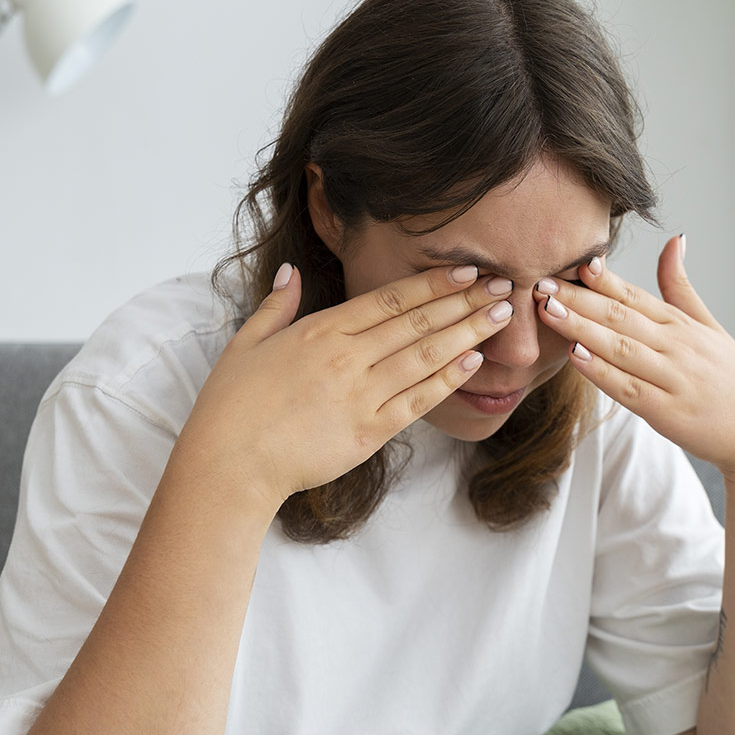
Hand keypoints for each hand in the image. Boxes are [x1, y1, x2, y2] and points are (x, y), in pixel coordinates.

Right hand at [170, 262, 515, 505]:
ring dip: (469, 332)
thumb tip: (291, 272)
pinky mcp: (368, 432)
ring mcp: (361, 395)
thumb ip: (276, 306)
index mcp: (321, 329)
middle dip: (466, 300)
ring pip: (426, 356)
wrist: (229, 464)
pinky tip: (473, 361)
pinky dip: (448, 379)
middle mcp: (347, 357)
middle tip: (506, 284)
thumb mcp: (246, 342)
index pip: (390, 298)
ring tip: (502, 315)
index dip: (434, 283)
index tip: (468, 270)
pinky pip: (417, 401)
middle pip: (418, 322)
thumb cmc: (230, 406)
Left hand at [531, 235, 734, 479]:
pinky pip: (628, 388)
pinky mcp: (667, 412)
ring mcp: (672, 378)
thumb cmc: (731, 377)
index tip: (570, 260)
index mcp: (680, 324)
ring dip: (582, 327)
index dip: (601, 278)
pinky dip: (601, 371)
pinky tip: (575, 356)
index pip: (634, 294)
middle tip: (541, 282)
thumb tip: (675, 239)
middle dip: (578, 298)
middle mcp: (676, 345)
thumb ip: (681, 286)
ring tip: (549, 310)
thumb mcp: (709, 325)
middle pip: (620, 316)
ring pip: (620, 348)